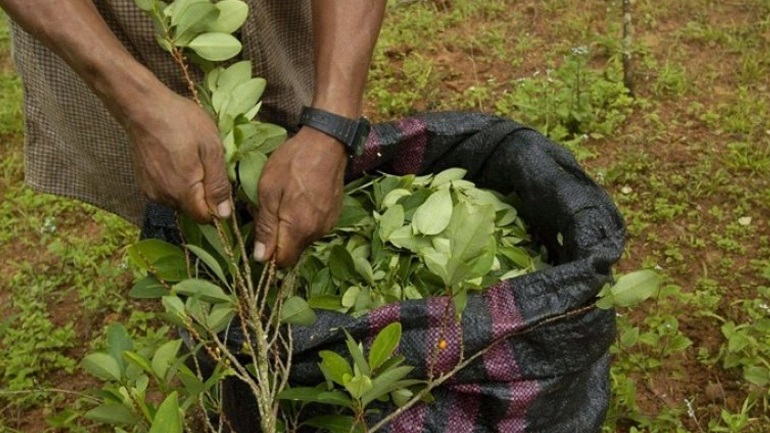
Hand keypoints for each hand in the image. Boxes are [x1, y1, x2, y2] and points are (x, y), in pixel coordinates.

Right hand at [125, 87, 231, 222]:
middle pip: (192, 209)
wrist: (143, 106)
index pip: (204, 218)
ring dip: (190, 187)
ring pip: (179, 200)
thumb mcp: (211, 148)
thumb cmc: (181, 122)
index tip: (220, 183)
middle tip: (205, 163)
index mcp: (183, 192)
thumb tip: (223, 214)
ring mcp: (151, 190)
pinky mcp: (144, 182)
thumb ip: (218, 184)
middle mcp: (164, 198)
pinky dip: (175, 180)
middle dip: (203, 194)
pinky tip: (176, 158)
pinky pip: (167, 190)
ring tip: (190, 157)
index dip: (217, 206)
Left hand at [253, 127, 347, 266]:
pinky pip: (314, 227)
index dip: (268, 255)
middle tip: (270, 211)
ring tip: (285, 201)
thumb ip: (265, 227)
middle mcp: (317, 232)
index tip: (260, 236)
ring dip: (291, 229)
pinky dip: (304, 220)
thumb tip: (260, 258)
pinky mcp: (334, 214)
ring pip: (303, 239)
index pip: (282, 261)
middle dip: (279, 240)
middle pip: (293, 251)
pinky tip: (299, 198)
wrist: (326, 142)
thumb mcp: (268, 191)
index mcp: (299, 229)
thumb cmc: (293, 163)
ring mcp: (328, 223)